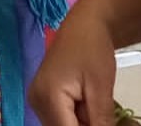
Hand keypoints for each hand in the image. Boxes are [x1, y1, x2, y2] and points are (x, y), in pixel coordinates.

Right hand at [28, 10, 119, 125]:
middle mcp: (36, 102)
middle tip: (104, 115)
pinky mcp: (42, 98)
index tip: (103, 122)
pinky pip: (60, 119)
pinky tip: (89, 106)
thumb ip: (100, 120)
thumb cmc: (93, 48)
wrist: (85, 24)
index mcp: (48, 97)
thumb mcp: (101, 87)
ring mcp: (37, 100)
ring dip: (81, 124)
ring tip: (97, 107)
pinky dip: (76, 118)